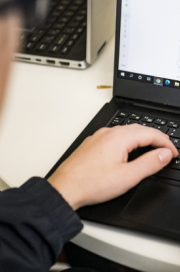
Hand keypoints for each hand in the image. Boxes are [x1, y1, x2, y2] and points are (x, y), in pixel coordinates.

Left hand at [48, 125, 177, 209]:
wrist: (65, 188)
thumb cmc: (91, 183)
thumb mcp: (127, 177)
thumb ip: (149, 163)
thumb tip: (164, 154)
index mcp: (119, 137)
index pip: (150, 133)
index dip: (166, 143)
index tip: (174, 153)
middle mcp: (108, 132)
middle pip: (139, 130)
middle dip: (156, 139)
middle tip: (166, 151)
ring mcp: (99, 137)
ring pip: (126, 132)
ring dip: (142, 139)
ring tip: (151, 150)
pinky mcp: (92, 143)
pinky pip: (115, 137)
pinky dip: (128, 142)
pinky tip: (128, 151)